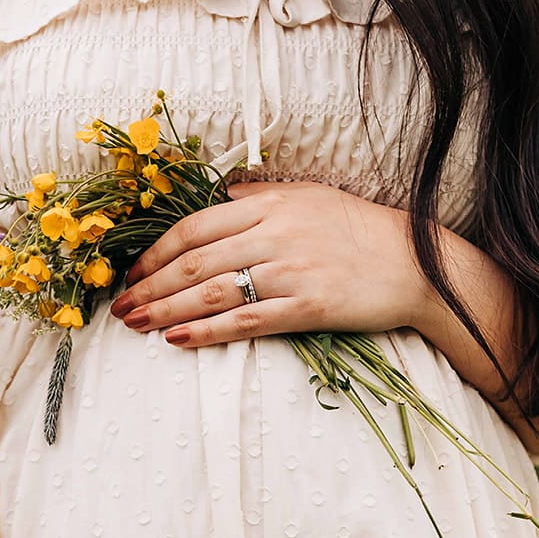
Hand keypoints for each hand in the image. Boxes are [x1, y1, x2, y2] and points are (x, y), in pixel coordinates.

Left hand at [108, 180, 436, 347]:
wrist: (418, 264)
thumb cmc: (361, 230)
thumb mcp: (310, 197)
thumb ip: (261, 199)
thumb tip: (220, 199)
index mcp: (270, 206)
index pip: (195, 226)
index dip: (156, 251)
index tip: (133, 272)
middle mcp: (274, 235)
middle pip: (194, 261)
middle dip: (151, 285)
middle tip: (120, 306)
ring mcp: (290, 272)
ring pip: (212, 291)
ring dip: (166, 310)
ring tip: (136, 325)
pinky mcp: (308, 307)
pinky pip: (246, 321)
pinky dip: (207, 332)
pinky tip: (178, 340)